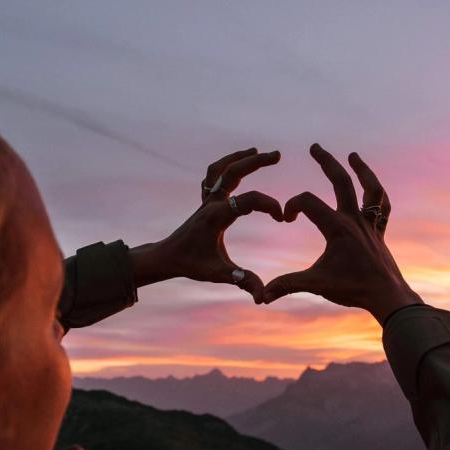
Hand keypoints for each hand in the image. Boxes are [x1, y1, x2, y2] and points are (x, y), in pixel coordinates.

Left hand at [129, 148, 283, 302]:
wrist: (167, 257)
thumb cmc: (191, 264)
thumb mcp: (218, 274)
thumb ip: (242, 281)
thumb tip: (262, 297)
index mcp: (216, 216)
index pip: (247, 201)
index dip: (268, 205)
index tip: (282, 218)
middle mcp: (211, 203)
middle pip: (232, 171)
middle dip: (255, 162)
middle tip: (278, 155)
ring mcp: (206, 200)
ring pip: (220, 168)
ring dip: (239, 157)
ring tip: (258, 152)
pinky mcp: (204, 201)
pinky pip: (213, 176)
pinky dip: (226, 166)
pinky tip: (239, 165)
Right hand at [262, 144, 421, 322]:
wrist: (387, 297)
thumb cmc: (352, 289)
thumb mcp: (315, 285)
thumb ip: (287, 285)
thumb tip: (260, 296)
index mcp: (337, 228)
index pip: (308, 202)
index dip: (292, 205)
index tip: (286, 218)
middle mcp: (355, 220)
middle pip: (341, 181)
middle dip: (326, 162)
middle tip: (314, 147)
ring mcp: (370, 224)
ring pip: (370, 189)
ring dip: (362, 170)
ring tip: (353, 155)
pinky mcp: (379, 232)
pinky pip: (382, 208)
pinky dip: (378, 195)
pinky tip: (371, 188)